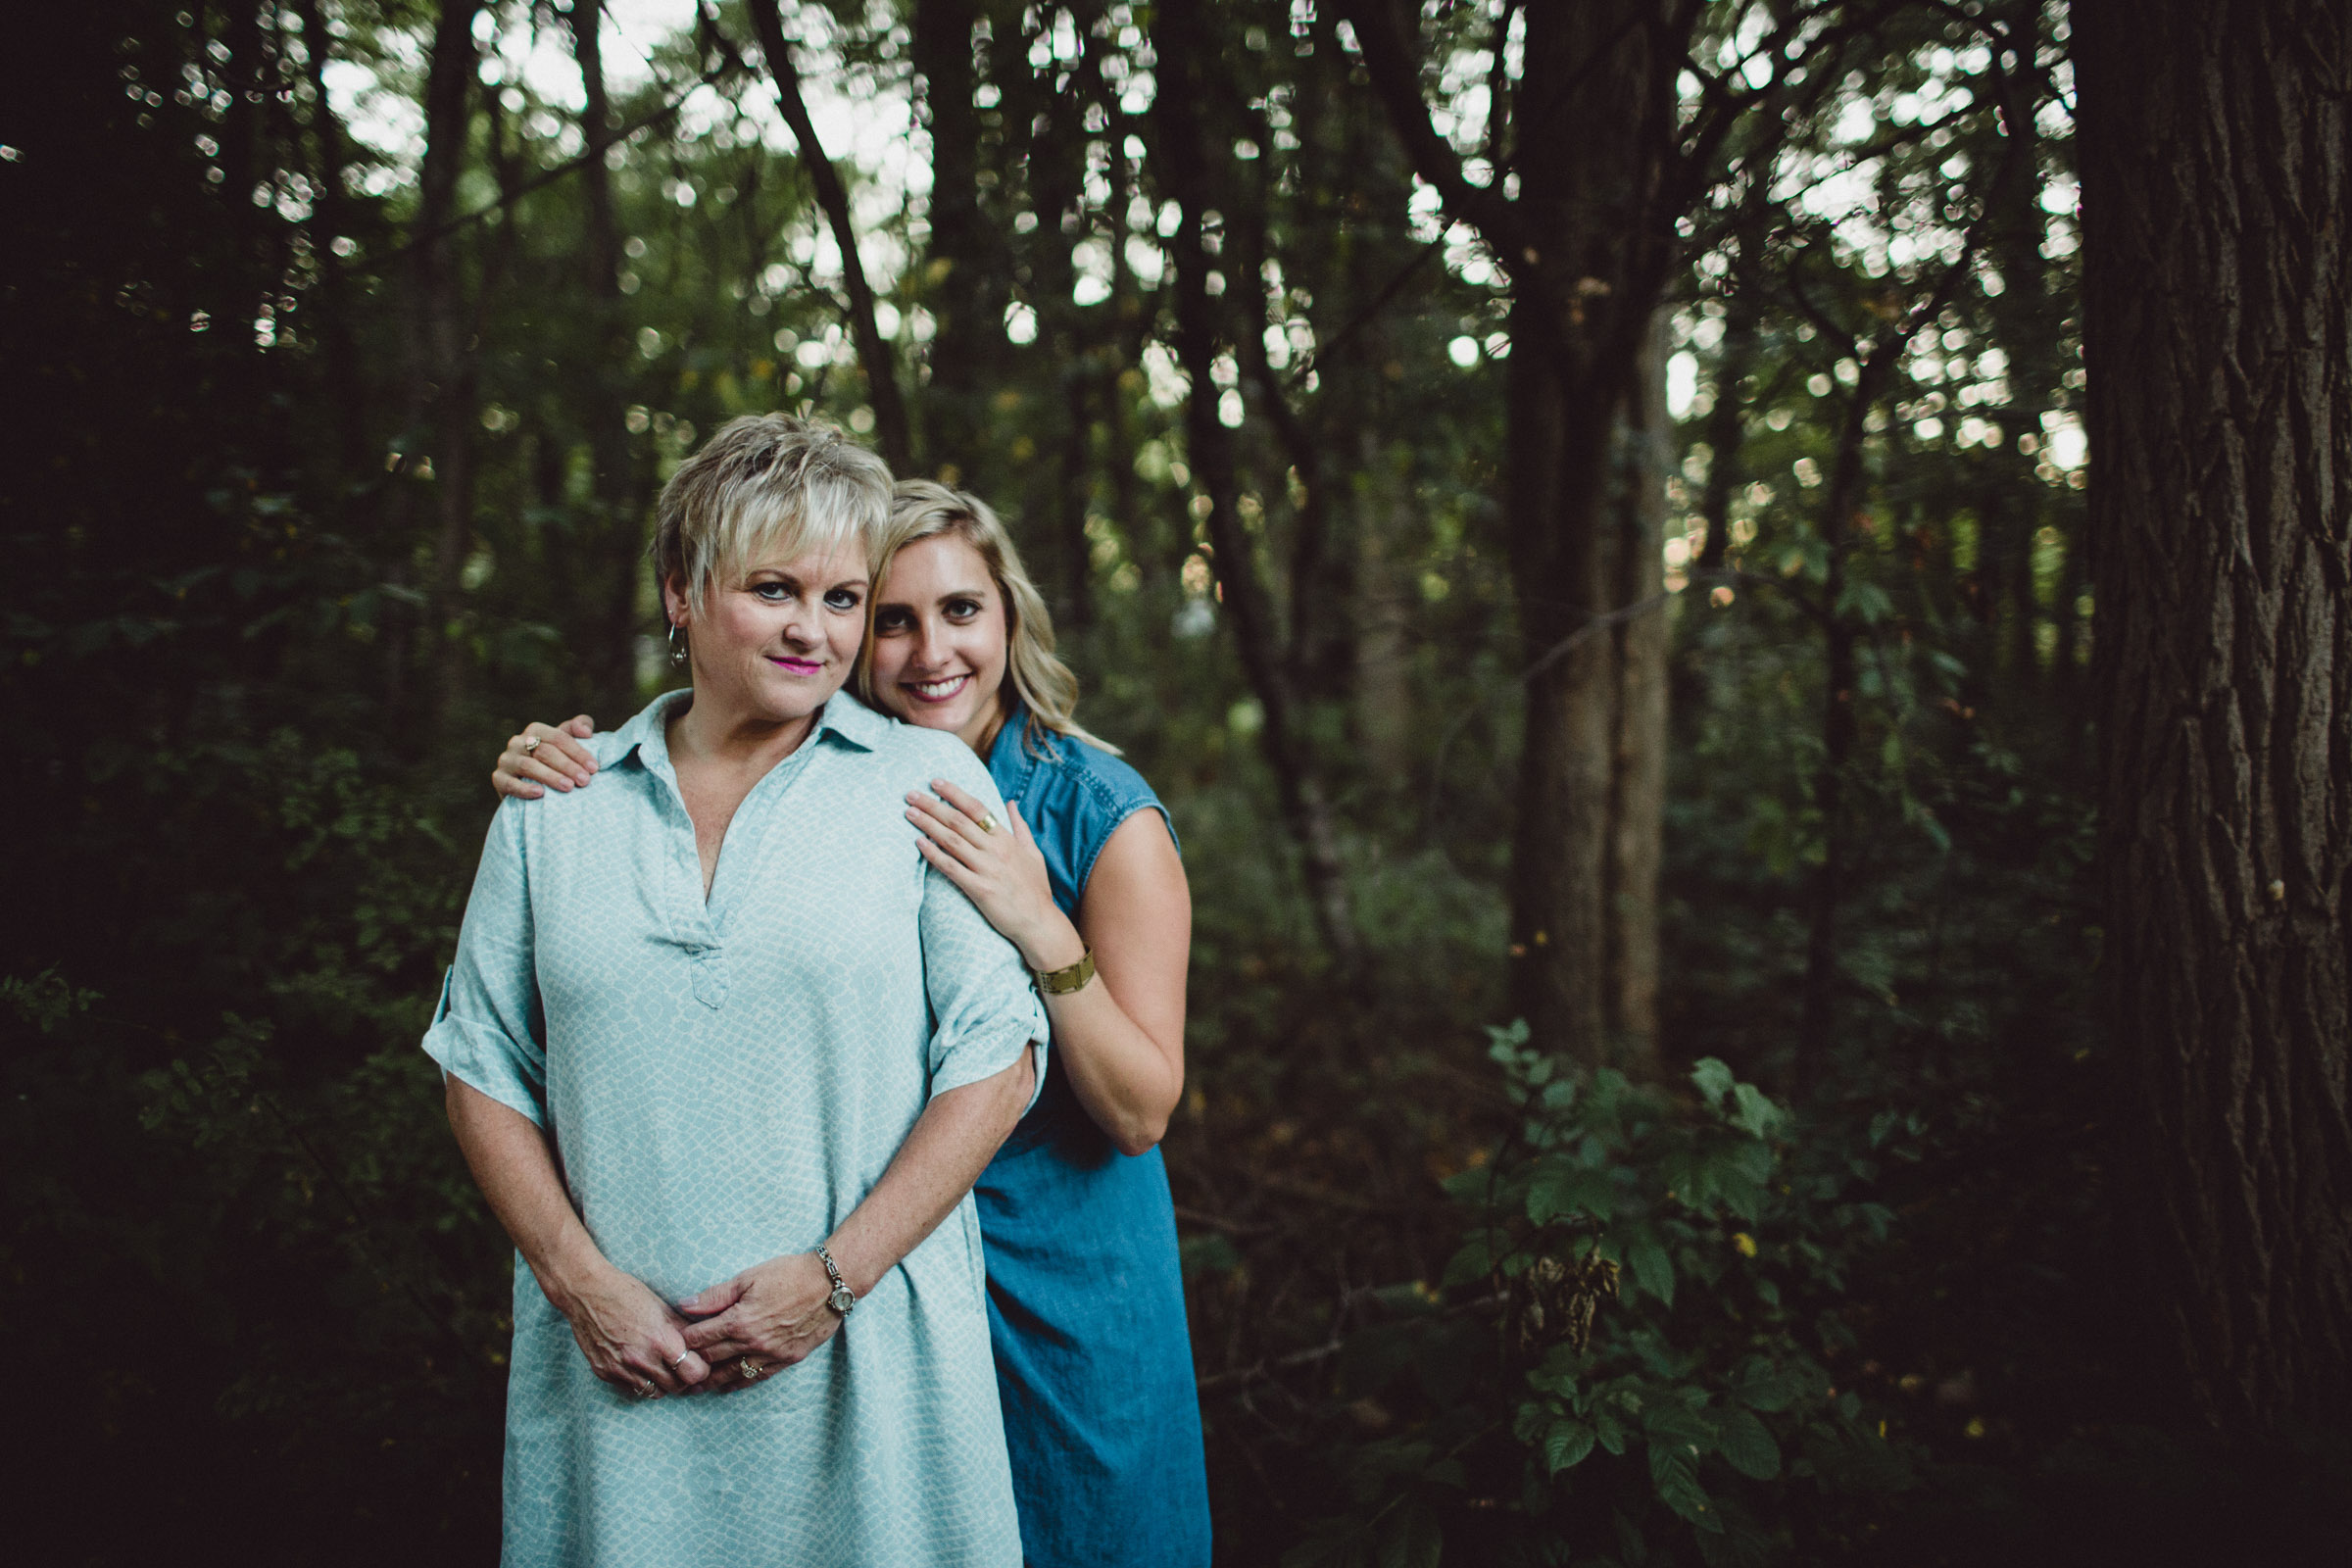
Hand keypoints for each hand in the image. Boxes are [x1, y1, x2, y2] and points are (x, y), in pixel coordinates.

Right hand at [492, 715, 597, 798]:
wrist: (528, 787)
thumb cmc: (555, 762)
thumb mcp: (566, 743)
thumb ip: (578, 728)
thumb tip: (586, 732)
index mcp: (535, 730)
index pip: (559, 738)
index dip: (578, 752)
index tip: (594, 768)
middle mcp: (517, 742)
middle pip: (545, 751)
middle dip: (567, 766)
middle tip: (585, 781)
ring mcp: (506, 760)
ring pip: (528, 766)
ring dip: (550, 776)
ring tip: (569, 787)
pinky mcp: (498, 778)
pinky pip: (509, 783)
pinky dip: (525, 789)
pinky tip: (540, 794)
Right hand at [554, 1260, 710, 1396]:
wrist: (586, 1292)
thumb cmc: (625, 1293)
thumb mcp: (661, 1305)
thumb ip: (682, 1327)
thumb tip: (700, 1341)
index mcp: (659, 1339)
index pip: (694, 1372)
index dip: (700, 1368)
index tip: (698, 1361)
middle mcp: (640, 1359)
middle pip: (677, 1387)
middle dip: (684, 1378)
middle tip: (682, 1365)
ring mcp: (621, 1369)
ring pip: (655, 1393)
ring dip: (663, 1383)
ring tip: (662, 1366)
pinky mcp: (605, 1373)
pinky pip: (632, 1389)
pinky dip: (641, 1381)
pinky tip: (640, 1365)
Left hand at [677, 1253, 843, 1391]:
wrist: (831, 1284)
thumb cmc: (789, 1274)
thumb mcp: (749, 1277)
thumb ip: (715, 1295)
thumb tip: (685, 1305)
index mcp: (739, 1321)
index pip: (701, 1338)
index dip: (684, 1342)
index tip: (671, 1345)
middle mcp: (752, 1343)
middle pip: (713, 1359)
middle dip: (693, 1365)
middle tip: (676, 1371)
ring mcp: (771, 1354)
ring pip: (733, 1374)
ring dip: (712, 1381)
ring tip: (695, 1387)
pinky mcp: (787, 1359)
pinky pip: (758, 1377)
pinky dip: (740, 1383)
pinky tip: (729, 1386)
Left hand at [905, 781, 1079, 970]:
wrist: (1039, 922)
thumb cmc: (1036, 889)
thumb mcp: (1033, 853)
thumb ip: (1020, 826)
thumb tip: (1011, 803)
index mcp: (1007, 839)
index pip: (977, 808)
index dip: (954, 793)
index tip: (935, 783)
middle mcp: (996, 850)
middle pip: (958, 821)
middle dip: (932, 805)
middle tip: (911, 794)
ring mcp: (987, 869)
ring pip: (951, 840)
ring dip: (928, 824)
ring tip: (909, 813)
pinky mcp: (979, 889)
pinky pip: (951, 868)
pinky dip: (934, 854)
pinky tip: (919, 843)